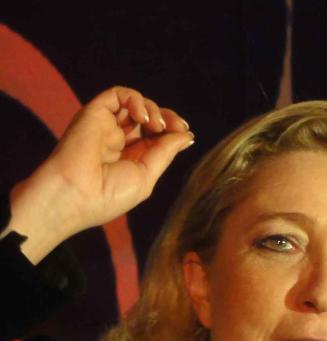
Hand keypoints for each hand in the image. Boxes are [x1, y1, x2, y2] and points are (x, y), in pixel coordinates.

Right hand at [6, 86, 193, 262]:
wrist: (74, 193)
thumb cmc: (108, 195)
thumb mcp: (146, 177)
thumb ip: (165, 153)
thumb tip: (187, 135)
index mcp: (131, 160)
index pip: (157, 137)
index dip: (172, 131)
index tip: (184, 132)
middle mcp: (119, 141)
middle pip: (149, 119)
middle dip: (168, 118)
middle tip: (177, 126)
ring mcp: (106, 125)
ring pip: (136, 104)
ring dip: (153, 109)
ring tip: (157, 125)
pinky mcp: (95, 112)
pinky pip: (118, 94)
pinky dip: (135, 99)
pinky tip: (142, 117)